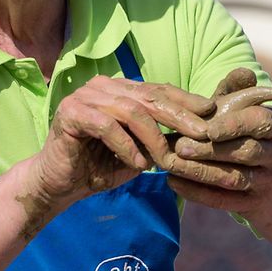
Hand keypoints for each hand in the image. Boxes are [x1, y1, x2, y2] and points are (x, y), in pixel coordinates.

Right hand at [25, 75, 215, 214]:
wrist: (58, 184)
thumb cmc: (99, 167)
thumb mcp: (138, 152)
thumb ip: (160, 139)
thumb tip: (199, 135)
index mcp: (120, 89)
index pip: (159, 90)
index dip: (187, 101)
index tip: (212, 114)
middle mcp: (103, 86)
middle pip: (150, 97)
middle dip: (180, 116)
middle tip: (203, 134)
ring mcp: (85, 96)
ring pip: (131, 110)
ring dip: (153, 138)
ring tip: (167, 160)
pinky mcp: (71, 112)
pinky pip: (107, 126)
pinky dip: (126, 146)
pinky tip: (139, 164)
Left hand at [166, 68, 271, 210]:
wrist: (263, 173)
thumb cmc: (241, 129)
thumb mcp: (240, 107)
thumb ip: (236, 89)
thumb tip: (243, 72)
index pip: (261, 122)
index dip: (235, 125)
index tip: (208, 128)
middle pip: (246, 152)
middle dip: (211, 150)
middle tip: (179, 146)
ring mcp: (267, 181)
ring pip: (234, 178)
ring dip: (200, 172)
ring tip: (170, 164)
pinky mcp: (251, 204)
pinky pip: (224, 201)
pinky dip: (197, 193)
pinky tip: (173, 183)